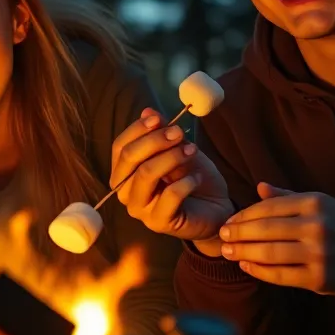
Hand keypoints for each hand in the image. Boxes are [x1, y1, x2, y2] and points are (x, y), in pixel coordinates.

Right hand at [111, 107, 235, 245]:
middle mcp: (125, 192)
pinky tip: (197, 178)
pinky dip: (186, 182)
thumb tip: (147, 111)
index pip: (120, 147)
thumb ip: (161, 133)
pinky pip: (169, 195)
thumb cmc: (192, 178)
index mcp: (124, 174)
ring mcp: (140, 210)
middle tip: (178, 133)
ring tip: (192, 151)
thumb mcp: (178, 150)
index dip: (137, 130)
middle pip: (129, 159)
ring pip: (146, 174)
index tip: (158, 118)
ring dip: (171, 157)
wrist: (215, 209)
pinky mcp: (159, 223)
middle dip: (155, 140)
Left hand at [219, 183, 334, 294]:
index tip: (228, 222)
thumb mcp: (319, 203)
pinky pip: (280, 275)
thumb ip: (287, 197)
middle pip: (264, 230)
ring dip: (243, 253)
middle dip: (238, 234)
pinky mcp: (319, 278)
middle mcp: (316, 226)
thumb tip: (258, 187)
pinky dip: (259, 271)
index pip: (268, 208)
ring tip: (227, 252)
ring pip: (269, 253)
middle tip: (221, 237)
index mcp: (314, 203)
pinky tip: (246, 266)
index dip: (243, 216)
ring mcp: (318, 254)